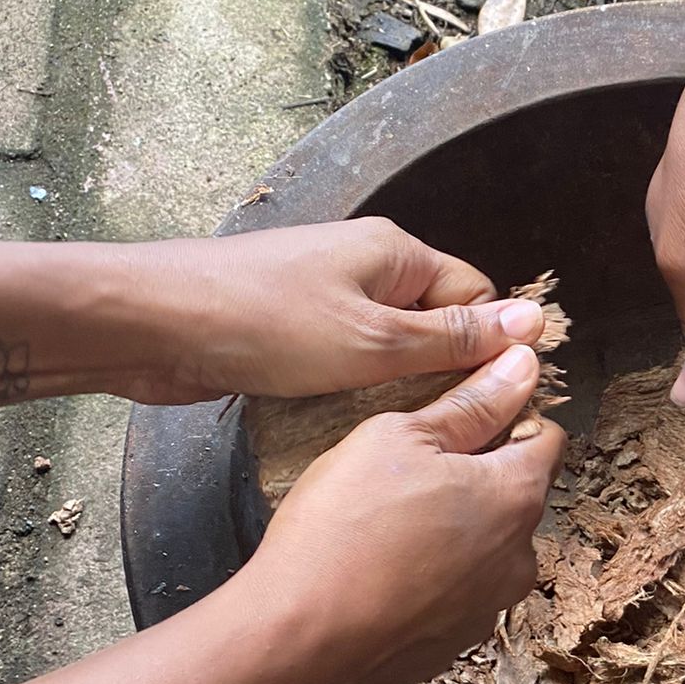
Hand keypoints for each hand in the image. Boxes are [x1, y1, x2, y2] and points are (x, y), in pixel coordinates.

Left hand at [131, 219, 549, 402]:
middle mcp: (364, 267)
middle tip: (442, 429)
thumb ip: (454, 339)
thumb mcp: (376, 341)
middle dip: (440, 375)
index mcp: (396, 251)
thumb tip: (531, 324)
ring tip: (392, 431)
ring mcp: (324, 298)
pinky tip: (345, 425)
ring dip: (392, 390)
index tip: (493, 402)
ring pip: (388, 350)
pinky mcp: (290, 331)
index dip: (488, 349)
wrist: (153, 324)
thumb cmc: (263, 322)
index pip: (476, 296)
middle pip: (434, 324)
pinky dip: (350, 393)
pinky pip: (345, 363)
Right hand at [242, 346, 564, 683]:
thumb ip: (471, 404)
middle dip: (477, 476)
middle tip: (411, 469)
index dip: (510, 416)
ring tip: (390, 523)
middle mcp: (519, 558)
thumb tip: (522, 366)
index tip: (464, 414)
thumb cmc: (343, 528)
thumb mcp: (399, 438)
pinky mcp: (453, 643)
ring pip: (485, 548)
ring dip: (455, 530)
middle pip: (516, 496)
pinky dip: (431, 577)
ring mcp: (488, 608)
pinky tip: (383, 570)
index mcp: (515, 496)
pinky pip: (454, 594)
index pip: (547, 439)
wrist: (298, 637)